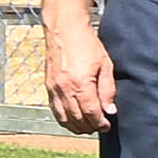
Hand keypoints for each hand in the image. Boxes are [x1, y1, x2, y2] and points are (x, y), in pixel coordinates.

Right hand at [43, 14, 116, 132]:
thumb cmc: (87, 44)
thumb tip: (110, 111)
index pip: (91, 113)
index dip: (100, 123)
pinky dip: (64, 119)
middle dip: (90, 127)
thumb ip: (108, 90)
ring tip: (88, 126)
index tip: (107, 126)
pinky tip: (73, 120)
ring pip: (64, 118)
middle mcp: (64, 89)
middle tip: (100, 126)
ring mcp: (54, 88)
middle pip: (77, 119)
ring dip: (76, 126)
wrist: (64, 30)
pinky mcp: (48, 87)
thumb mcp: (105, 65)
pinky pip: (54, 110)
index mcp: (80, 84)